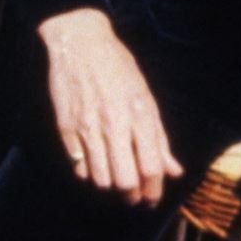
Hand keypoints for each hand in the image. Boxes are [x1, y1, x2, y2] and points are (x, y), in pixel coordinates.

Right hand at [38, 8, 182, 204]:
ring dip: (109, 185)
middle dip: (132, 196)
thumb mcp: (145, 96)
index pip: (150, 168)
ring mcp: (88, 127)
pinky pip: (78, 165)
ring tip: (113, 179)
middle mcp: (114, 124)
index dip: (154, 191)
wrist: (79, 42)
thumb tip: (174, 171)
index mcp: (139, 115)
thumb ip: (159, 137)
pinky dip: (87, 171)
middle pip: (125, 181)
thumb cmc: (118, 66)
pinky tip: (93, 163)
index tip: (152, 198)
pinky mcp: (66, 127)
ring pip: (100, 178)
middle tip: (133, 196)